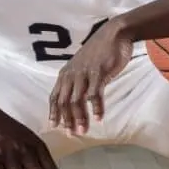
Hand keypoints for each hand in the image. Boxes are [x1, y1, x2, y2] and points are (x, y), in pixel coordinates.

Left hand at [49, 18, 133, 134]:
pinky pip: (95, 93)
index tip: (55, 127)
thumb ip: (77, 82)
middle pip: (64, 101)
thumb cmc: (98, 52)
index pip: (54, 96)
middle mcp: (71, 74)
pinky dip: (96, 107)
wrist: (113, 34)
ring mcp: (84, 73)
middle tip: (71, 134)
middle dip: (66, 119)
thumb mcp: (82, 67)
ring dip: (80, 117)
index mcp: (65, 73)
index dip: (54, 112)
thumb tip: (76, 101)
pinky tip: (99, 118)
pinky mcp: (98, 72)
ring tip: (82, 131)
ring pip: (78, 99)